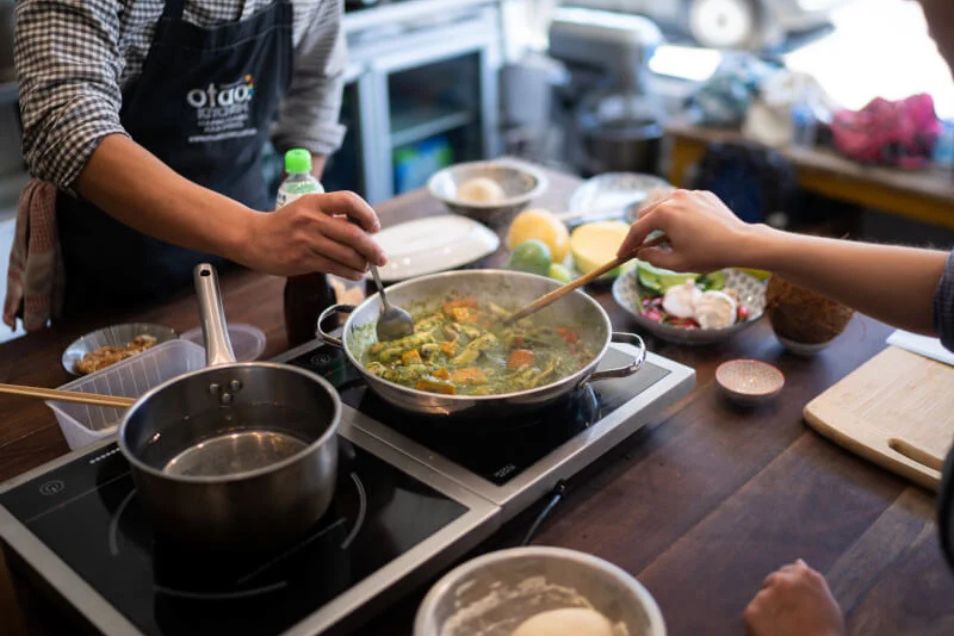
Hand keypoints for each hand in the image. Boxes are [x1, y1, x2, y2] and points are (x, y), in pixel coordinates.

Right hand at [242, 191, 386, 279]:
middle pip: (353, 234)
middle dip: (372, 248)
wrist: (252, 237)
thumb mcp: (306, 208)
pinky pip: (334, 268)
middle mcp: (311, 219)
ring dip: (362, 263)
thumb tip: (364, 230)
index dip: (367, 213)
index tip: (374, 227)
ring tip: (367, 267)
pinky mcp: (303, 260)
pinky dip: (350, 272)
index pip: (348, 201)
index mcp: (314, 202)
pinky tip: (355, 274)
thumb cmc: (284, 224)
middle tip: (381, 258)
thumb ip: (331, 215)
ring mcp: (307, 241)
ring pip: (346, 254)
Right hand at [616, 189, 759, 272]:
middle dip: (641, 231)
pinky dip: (677, 215)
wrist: (741, 243)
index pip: (637, 229)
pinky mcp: (703, 195)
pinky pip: (682, 204)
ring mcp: (690, 194)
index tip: (621, 255)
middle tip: (638, 247)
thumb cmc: (708, 254)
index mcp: (664, 213)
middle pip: (648, 214)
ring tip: (659, 238)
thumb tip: (640, 253)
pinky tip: (682, 229)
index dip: (627, 244)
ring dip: (658, 221)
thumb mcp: (675, 263)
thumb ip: (652, 257)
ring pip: (664, 206)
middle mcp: (674, 198)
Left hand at [744, 559, 844, 635]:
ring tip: (785, 629)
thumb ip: (811, 582)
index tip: (794, 602)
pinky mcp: (751, 612)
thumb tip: (799, 562)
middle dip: (777, 595)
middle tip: (788, 618)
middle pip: (772, 581)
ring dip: (769, 610)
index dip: (791, 589)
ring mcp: (765, 595)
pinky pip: (753, 615)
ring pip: (763, 599)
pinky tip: (774, 633)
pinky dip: (760, 624)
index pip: (789, 571)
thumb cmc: (826, 634)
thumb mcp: (828, 605)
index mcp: (805, 575)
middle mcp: (782, 580)